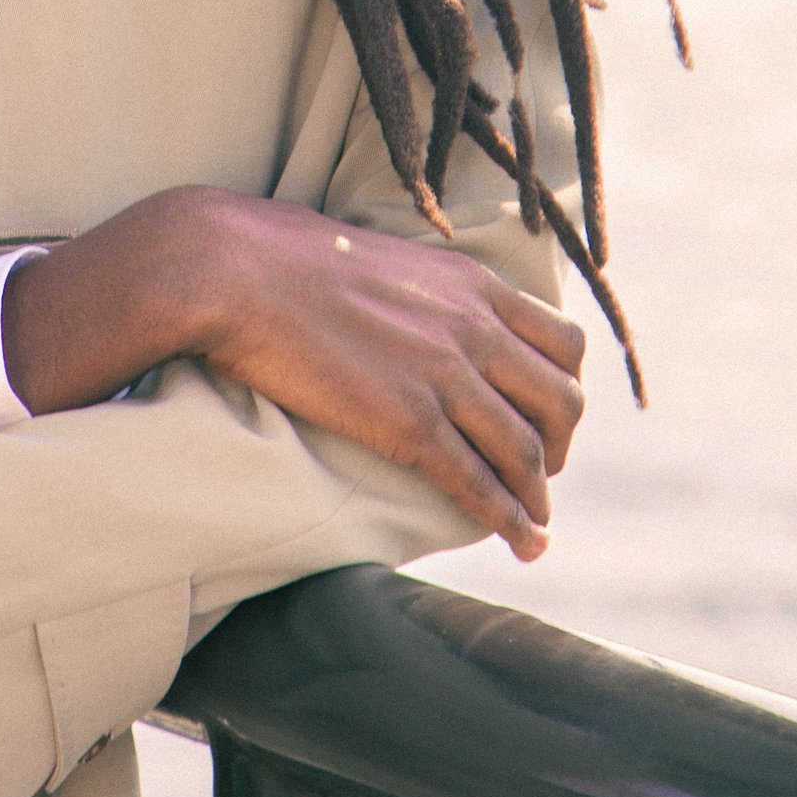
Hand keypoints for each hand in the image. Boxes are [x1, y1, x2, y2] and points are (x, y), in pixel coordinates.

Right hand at [2, 189, 584, 559]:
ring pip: (527, 450)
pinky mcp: (408, 422)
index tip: (548, 417)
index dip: (564, 389)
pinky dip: (510, 520)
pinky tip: (521, 543)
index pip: (563, 342)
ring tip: (534, 522)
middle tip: (541, 473)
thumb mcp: (381, 254)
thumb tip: (411, 308)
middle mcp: (474, 328)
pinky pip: (479, 483)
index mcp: (471, 284)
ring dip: (538, 496)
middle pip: (562, 400)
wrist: (233, 270)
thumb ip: (418, 288)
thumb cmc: (285, 258)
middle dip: (560, 446)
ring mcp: (445, 376)